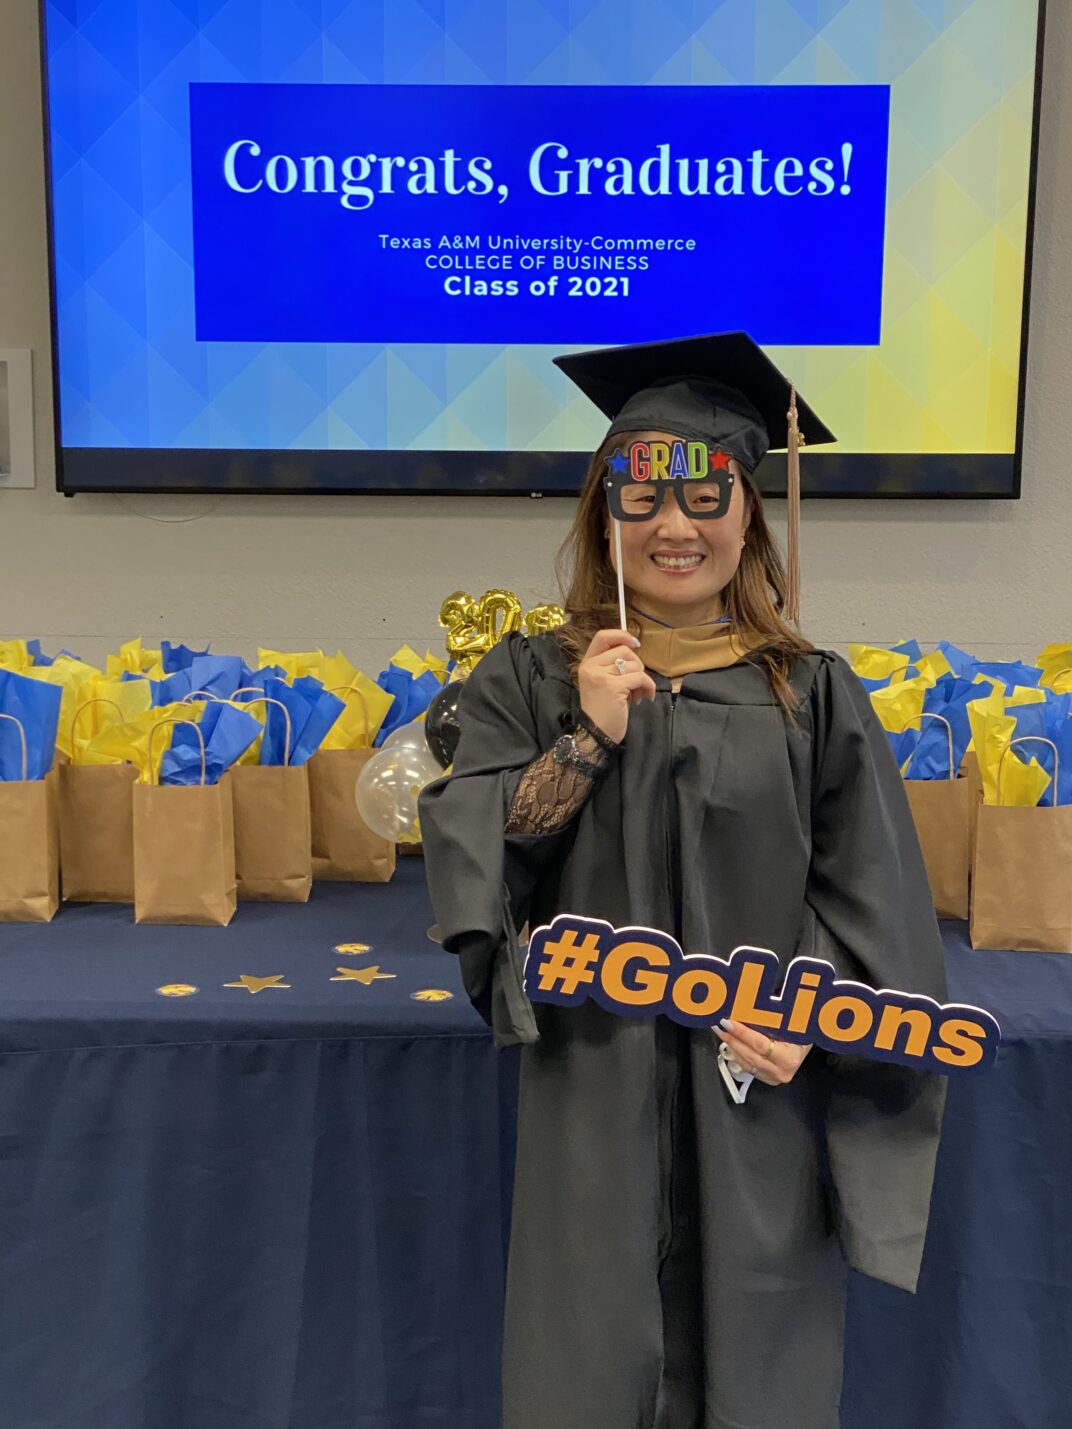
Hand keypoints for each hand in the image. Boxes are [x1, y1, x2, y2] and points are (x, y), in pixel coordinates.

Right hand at [577, 628, 656, 745]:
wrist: (595, 736)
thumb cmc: (602, 712)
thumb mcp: (603, 684)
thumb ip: (613, 667)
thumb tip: (634, 653)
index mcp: (587, 664)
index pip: (602, 636)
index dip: (621, 635)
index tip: (635, 643)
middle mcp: (591, 667)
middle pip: (624, 651)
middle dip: (637, 665)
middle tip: (636, 683)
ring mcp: (601, 676)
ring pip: (634, 665)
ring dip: (642, 679)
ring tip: (638, 694)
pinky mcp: (613, 686)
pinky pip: (640, 678)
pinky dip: (648, 687)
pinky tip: (644, 698)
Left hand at [714, 1019, 812, 1086]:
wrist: (808, 1047)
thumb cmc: (803, 1032)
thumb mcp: (795, 1024)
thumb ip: (776, 1018)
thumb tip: (756, 1004)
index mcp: (789, 1058)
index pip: (760, 1045)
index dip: (742, 1033)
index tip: (728, 1021)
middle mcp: (781, 1071)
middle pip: (750, 1055)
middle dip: (732, 1039)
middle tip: (718, 1024)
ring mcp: (773, 1077)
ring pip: (745, 1062)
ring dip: (731, 1045)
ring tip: (721, 1030)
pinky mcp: (766, 1078)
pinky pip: (747, 1066)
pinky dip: (737, 1053)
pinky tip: (730, 1041)